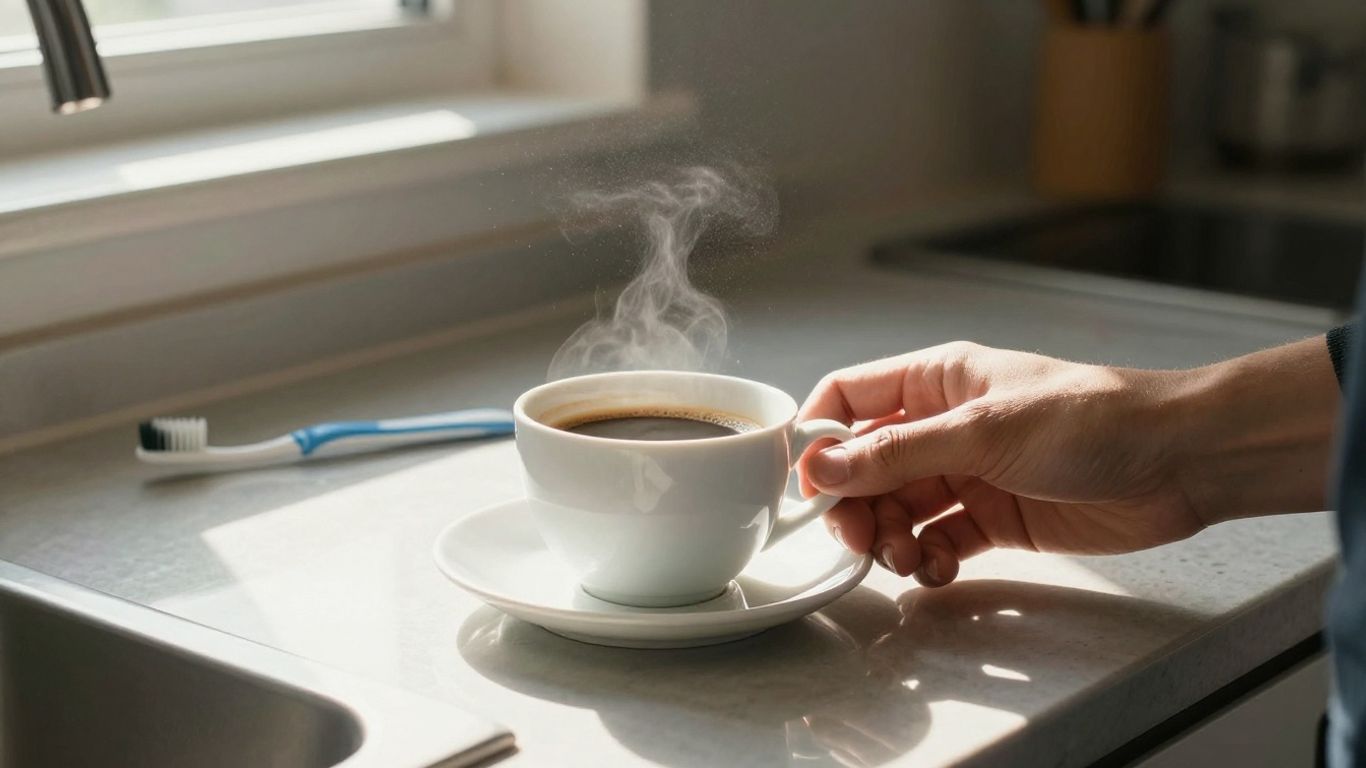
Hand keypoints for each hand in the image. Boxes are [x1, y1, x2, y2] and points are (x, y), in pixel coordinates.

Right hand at [796, 339, 1337, 586]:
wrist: (1179, 462)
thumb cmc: (1092, 419)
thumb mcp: (982, 433)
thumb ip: (898, 453)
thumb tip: (824, 464)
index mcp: (936, 381)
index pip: (849, 399)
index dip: (818, 439)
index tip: (804, 484)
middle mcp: (944, 426)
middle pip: (866, 466)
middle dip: (854, 504)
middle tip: (858, 538)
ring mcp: (969, 474)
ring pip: (899, 510)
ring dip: (891, 539)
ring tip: (908, 558)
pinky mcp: (996, 518)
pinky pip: (940, 541)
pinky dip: (931, 560)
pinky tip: (939, 569)